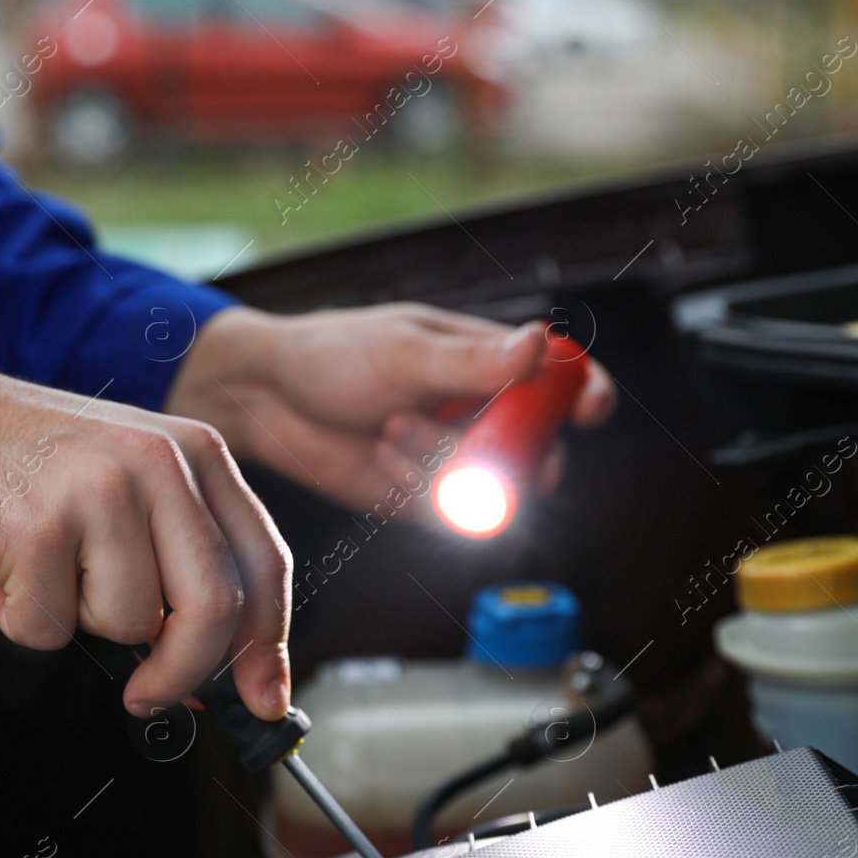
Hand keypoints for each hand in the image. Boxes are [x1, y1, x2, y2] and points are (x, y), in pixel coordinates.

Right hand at [0, 351, 292, 719]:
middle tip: (151, 693)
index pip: (264, 563)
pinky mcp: (35, 529)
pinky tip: (8, 565)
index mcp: (196, 452)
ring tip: (49, 566)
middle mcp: (158, 466)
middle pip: (212, 608)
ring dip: (81, 620)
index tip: (263, 699)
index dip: (266, 644)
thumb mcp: (132, 480)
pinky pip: (50, 629)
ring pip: (129, 625)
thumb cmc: (28, 459)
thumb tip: (226, 666)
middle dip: (185, 672)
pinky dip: (22, 617)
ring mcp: (98, 495)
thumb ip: (184, 556)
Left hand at [164, 303, 616, 511]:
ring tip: (392, 430)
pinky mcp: (422, 499)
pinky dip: (416, 489)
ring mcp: (453, 457)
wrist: (269, 401)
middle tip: (471, 447)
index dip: (586, 395)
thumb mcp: (403, 351)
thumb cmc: (332, 355)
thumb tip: (538, 343)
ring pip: (490, 488)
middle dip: (510, 456)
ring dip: (444, 465)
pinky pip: (447, 514)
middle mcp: (480, 412)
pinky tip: (382, 456)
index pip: (562, 378)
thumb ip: (472, 360)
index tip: (588, 410)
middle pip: (539, 451)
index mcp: (489, 360)